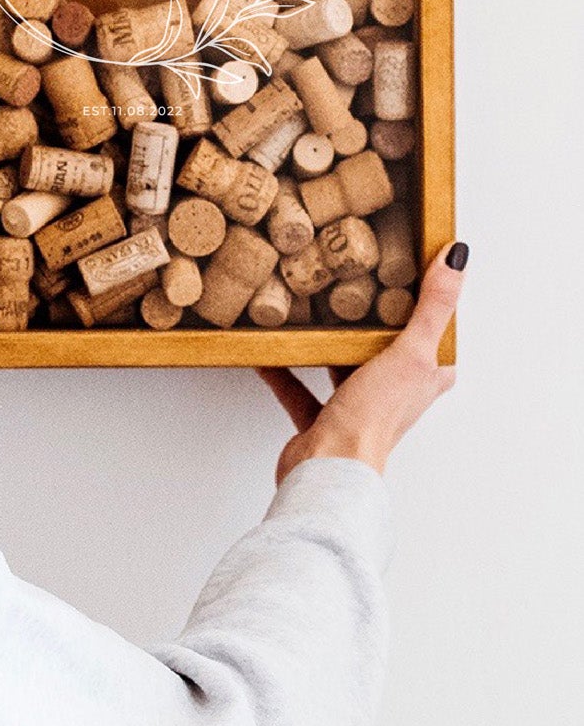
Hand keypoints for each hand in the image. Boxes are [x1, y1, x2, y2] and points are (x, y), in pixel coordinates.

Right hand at [258, 243, 467, 481]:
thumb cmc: (374, 418)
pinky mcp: (322, 421)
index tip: (413, 280)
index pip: (437, 343)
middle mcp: (395, 397)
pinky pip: (300, 390)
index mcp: (424, 382)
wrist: (328, 468)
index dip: (430, 314)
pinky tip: (269, 353)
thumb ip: (432, 306)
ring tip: (312, 314)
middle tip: (355, 289)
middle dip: (374, 327)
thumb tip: (457, 258)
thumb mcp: (410, 352)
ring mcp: (358, 409)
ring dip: (330, 347)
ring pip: (345, 369)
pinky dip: (285, 371)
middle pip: (389, 354)